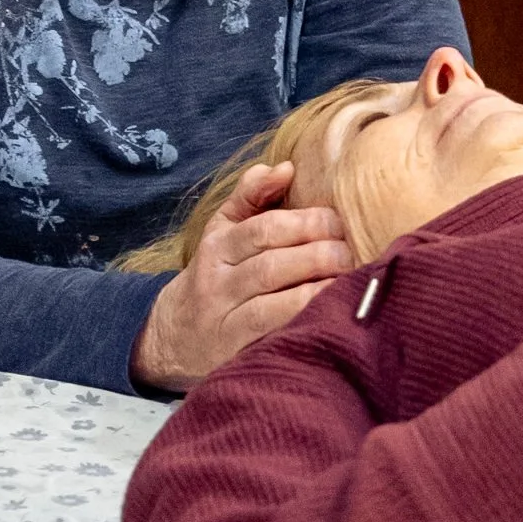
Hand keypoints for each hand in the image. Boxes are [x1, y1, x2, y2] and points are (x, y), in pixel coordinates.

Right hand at [131, 162, 353, 392]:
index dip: (306, 223)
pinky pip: (271, 337)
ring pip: (272, 304)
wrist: (173, 337)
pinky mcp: (236, 354)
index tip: (338, 222)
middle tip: (349, 253)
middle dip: (317, 256)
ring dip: (315, 291)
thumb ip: (251, 194)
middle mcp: (218, 284)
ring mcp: (226, 322)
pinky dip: (302, 323)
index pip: (264, 229)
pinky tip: (330, 314)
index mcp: (218, 247)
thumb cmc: (215, 274)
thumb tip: (286, 167)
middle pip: (271, 266)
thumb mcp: (222, 229)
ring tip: (347, 279)